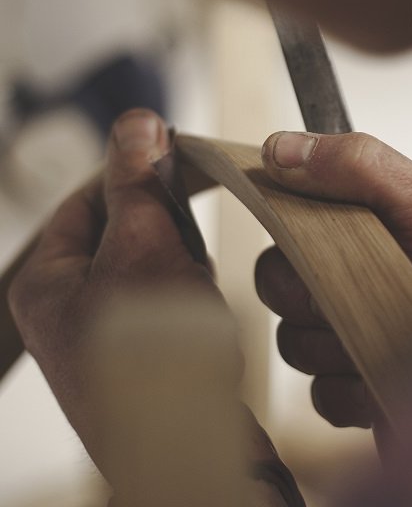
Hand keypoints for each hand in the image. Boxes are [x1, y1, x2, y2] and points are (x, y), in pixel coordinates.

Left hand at [8, 110, 221, 468]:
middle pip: (123, 226)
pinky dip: (192, 291)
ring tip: (195, 289)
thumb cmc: (158, 361)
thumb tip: (137, 123)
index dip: (134, 171)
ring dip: (183, 260)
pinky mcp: (143, 347)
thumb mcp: (144, 249)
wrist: (190, 447)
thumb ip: (138, 181)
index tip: (176, 153)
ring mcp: (107, 329)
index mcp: (48, 279)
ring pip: (152, 260)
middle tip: (186, 243)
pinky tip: (202, 314)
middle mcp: (69, 305)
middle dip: (165, 227)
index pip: (89, 195)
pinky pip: (169, 294)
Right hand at [255, 131, 411, 428]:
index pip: (286, 221)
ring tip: (390, 326)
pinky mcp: (366, 389)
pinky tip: (392, 367)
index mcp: (358, 226)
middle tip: (353, 285)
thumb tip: (282, 148)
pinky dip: (351, 388)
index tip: (308, 235)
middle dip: (306, 290)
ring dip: (333, 340)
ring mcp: (357, 335)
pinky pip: (324, 396)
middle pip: (278, 284)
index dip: (285, 227)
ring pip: (295, 344)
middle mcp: (351, 278)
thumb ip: (360, 165)